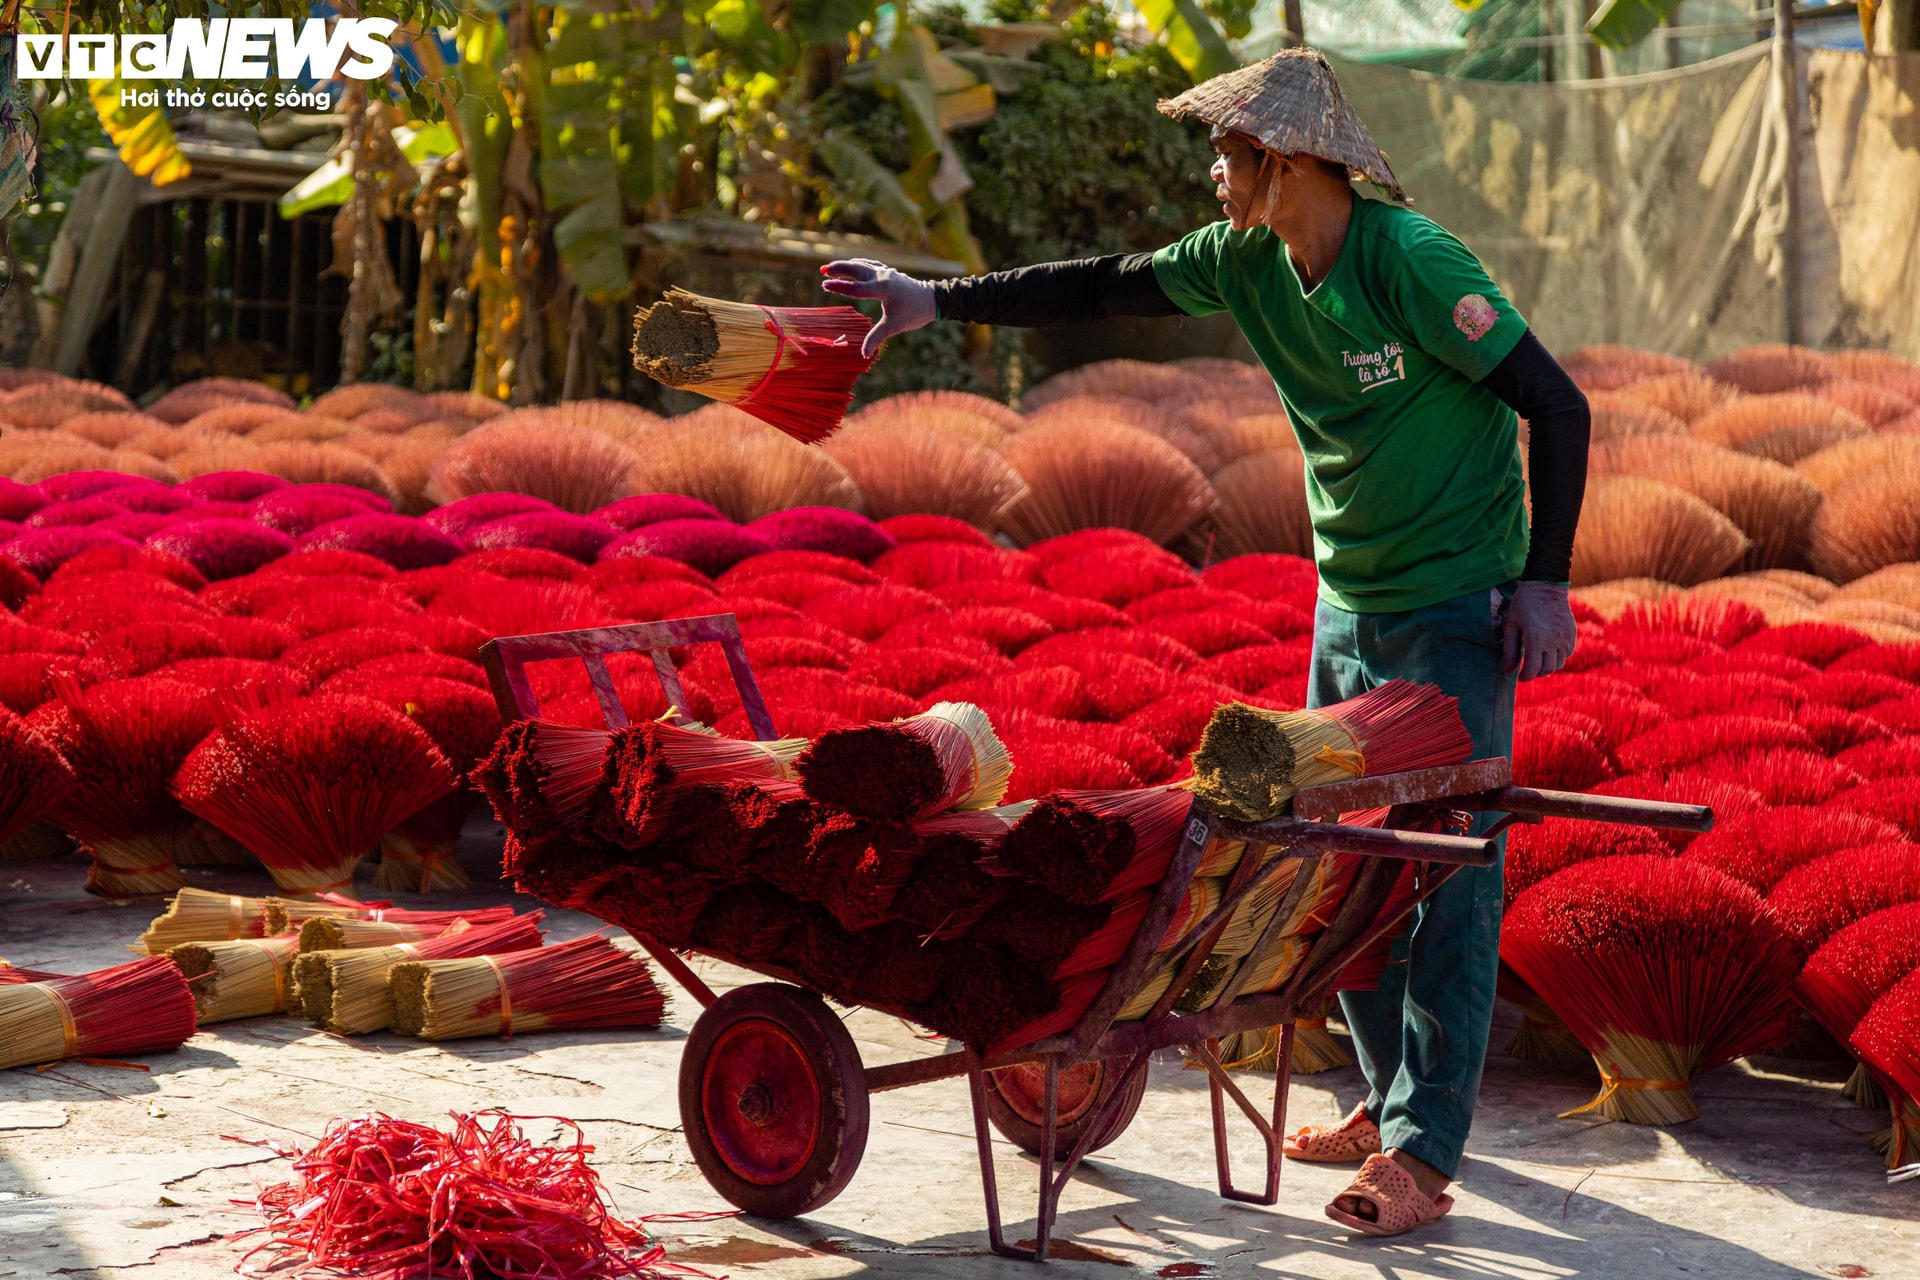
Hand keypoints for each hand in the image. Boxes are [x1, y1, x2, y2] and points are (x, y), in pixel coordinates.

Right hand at [820, 258, 935, 358]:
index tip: (824, 285)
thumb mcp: (894, 327)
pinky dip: (857, 264)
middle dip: (838, 269)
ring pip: (861, 264)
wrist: (930, 300)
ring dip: (845, 265)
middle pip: (856, 269)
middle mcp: (882, 276)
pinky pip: (869, 264)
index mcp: (883, 289)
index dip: (839, 287)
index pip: (856, 288)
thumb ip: (877, 338)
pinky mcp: (887, 272)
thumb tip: (864, 354)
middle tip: (822, 272)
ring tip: (829, 268)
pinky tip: (850, 264)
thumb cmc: (913, 313)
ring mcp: (885, 272)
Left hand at [1502, 581, 1576, 681]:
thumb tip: (1509, 670)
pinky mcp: (1572, 633)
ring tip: (1538, 660)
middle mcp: (1553, 641)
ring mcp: (1565, 637)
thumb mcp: (1511, 625)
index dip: (1526, 677)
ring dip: (1548, 665)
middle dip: (1536, 672)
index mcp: (1536, 640)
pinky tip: (1549, 650)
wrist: (1545, 585)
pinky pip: (1568, 653)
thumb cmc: (1523, 604)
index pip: (1533, 669)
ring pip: (1559, 663)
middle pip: (1547, 669)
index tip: (1520, 678)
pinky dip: (1559, 656)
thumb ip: (1510, 649)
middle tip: (1528, 669)